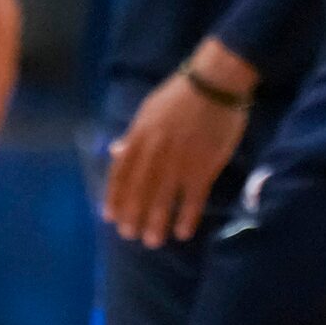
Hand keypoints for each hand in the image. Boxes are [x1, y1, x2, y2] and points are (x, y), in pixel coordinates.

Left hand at [106, 41, 253, 244]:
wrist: (215, 83)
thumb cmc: (181, 94)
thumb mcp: (149, 110)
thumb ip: (133, 134)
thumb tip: (115, 152)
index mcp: (138, 138)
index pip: (120, 175)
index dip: (114, 198)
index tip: (111, 217)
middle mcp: (154, 154)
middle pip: (139, 192)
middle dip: (133, 217)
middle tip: (131, 235)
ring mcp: (179, 161)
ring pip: (163, 200)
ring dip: (156, 223)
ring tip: (153, 241)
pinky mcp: (204, 166)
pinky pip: (193, 197)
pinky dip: (187, 217)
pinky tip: (183, 231)